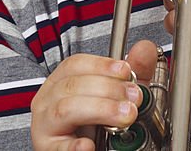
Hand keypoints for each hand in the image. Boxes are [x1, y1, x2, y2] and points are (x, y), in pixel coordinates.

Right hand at [30, 41, 158, 150]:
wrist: (85, 149)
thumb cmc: (93, 124)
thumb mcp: (116, 96)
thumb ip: (132, 74)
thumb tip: (145, 49)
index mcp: (60, 83)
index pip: (74, 65)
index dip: (102, 65)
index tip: (125, 71)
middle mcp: (48, 102)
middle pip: (72, 85)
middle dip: (107, 89)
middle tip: (133, 98)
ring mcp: (45, 127)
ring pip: (65, 110)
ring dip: (100, 110)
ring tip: (124, 117)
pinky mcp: (49, 149)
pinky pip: (59, 146)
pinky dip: (75, 145)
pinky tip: (89, 144)